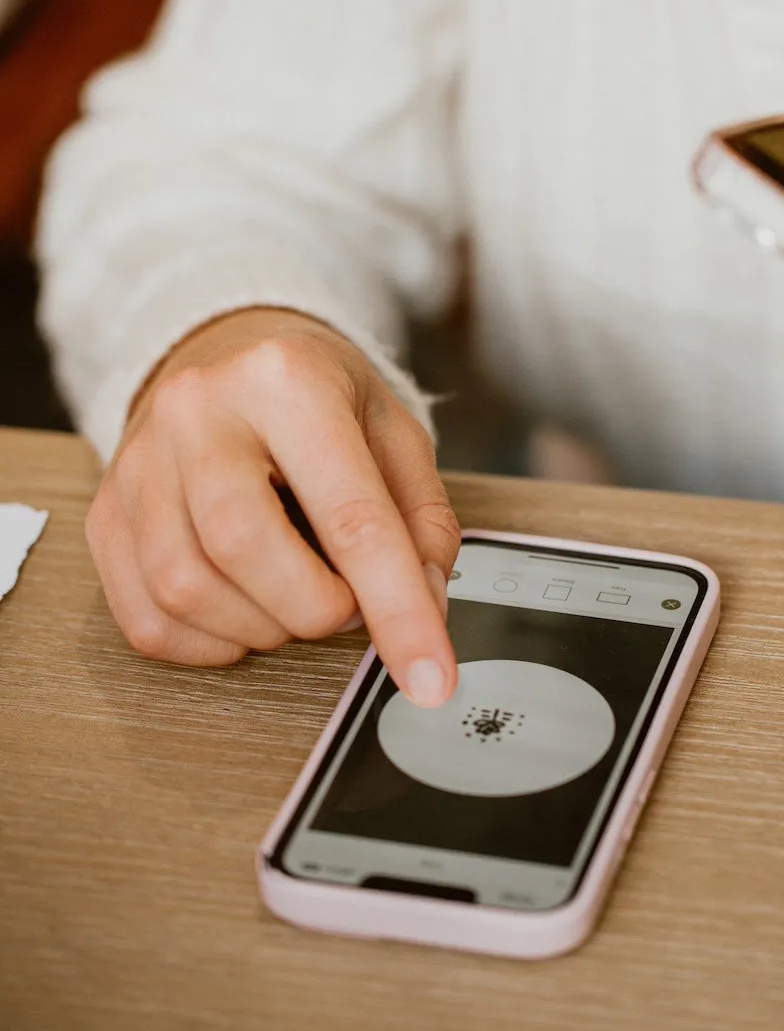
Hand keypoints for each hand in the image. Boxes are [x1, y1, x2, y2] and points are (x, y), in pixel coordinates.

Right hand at [85, 308, 459, 705]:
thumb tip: (424, 605)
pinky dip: (209, 643)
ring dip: (260, 629)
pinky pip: (146, 618)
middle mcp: (199, 410)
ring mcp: (140, 462)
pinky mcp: (106, 512)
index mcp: (286, 379)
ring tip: (295, 599)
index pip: (349, 515)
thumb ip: (422, 522)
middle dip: (313, 611)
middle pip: (243, 548)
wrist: (230, 354)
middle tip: (346, 605)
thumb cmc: (316, 396)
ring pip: (185, 590)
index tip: (429, 676)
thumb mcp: (393, 432)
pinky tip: (244, 613)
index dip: (396, 609)